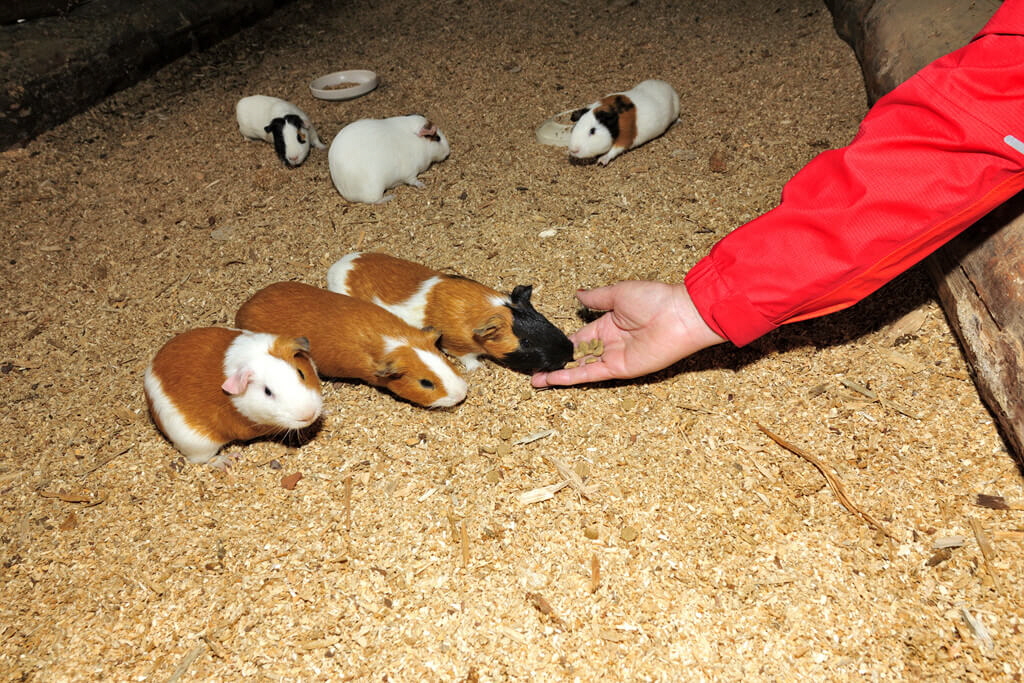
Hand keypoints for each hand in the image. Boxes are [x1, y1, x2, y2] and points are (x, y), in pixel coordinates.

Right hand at [531, 281, 725, 386]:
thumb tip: (577, 295)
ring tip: (536, 379)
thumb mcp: (618, 293)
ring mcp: (614, 357)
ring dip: (559, 373)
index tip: (543, 348)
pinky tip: (554, 379)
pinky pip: (592, 374)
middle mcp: (609, 343)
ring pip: (580, 367)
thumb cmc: (655, 299)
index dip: (561, 344)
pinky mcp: (621, 369)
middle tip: (533, 368)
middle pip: (577, 356)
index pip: (579, 337)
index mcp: (608, 324)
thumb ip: (596, 299)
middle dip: (556, 362)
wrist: (681, 315)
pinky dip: (573, 377)